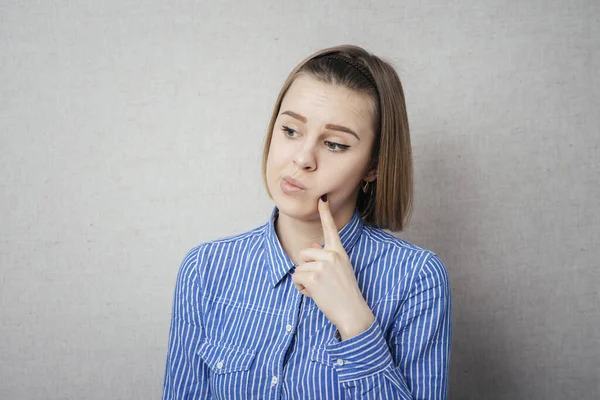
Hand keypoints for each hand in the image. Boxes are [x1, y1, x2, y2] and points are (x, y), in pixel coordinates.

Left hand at [292, 195, 374, 339]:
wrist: (353, 312)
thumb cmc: (345, 294)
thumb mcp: (339, 271)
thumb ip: (325, 257)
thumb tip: (311, 244)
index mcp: (339, 252)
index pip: (331, 229)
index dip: (325, 212)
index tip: (322, 197)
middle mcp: (332, 255)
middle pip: (304, 252)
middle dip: (305, 267)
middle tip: (321, 282)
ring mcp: (323, 265)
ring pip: (299, 267)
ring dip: (303, 280)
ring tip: (320, 290)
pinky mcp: (314, 277)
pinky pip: (296, 278)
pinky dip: (301, 288)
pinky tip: (314, 294)